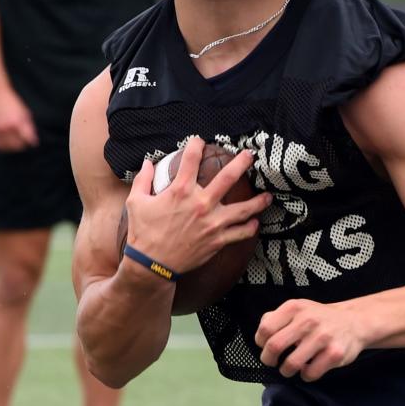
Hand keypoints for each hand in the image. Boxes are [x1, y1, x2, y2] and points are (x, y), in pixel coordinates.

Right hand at [0, 87, 37, 150]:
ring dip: (12, 147)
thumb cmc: (13, 104)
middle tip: (23, 142)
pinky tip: (5, 143)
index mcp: (17, 122)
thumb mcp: (25, 113)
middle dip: (22, 145)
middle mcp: (6, 127)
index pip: (26, 139)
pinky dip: (1, 146)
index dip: (30, 142)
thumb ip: (29, 128)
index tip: (31, 142)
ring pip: (6, 146)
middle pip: (16, 145)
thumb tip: (34, 142)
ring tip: (14, 144)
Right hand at [124, 137, 270, 273]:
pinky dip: (250, 228)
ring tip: (268, 195)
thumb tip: (147, 162)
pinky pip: (240, 233)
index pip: (190, 159)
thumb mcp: (136, 201)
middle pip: (228, 178)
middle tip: (250, 155)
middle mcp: (200, 204)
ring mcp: (212, 223)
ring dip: (258, 201)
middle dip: (242, 163)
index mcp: (180, 191)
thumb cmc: (143, 232)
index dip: (195, 145)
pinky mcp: (217, 241)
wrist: (151, 265)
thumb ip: (143, 179)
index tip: (199, 140)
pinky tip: (255, 223)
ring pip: (243, 209)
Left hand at [256, 298, 366, 380]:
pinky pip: (310, 373)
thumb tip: (261, 335)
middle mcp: (308, 320)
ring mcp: (322, 337)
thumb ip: (275, 318)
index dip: (261, 342)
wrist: (354, 322)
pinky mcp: (334, 353)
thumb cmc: (319, 318)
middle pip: (274, 347)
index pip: (266, 329)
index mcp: (295, 308)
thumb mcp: (297, 309)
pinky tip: (308, 369)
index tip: (265, 347)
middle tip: (273, 362)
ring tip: (289, 368)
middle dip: (269, 360)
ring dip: (286, 371)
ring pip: (291, 364)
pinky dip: (305, 375)